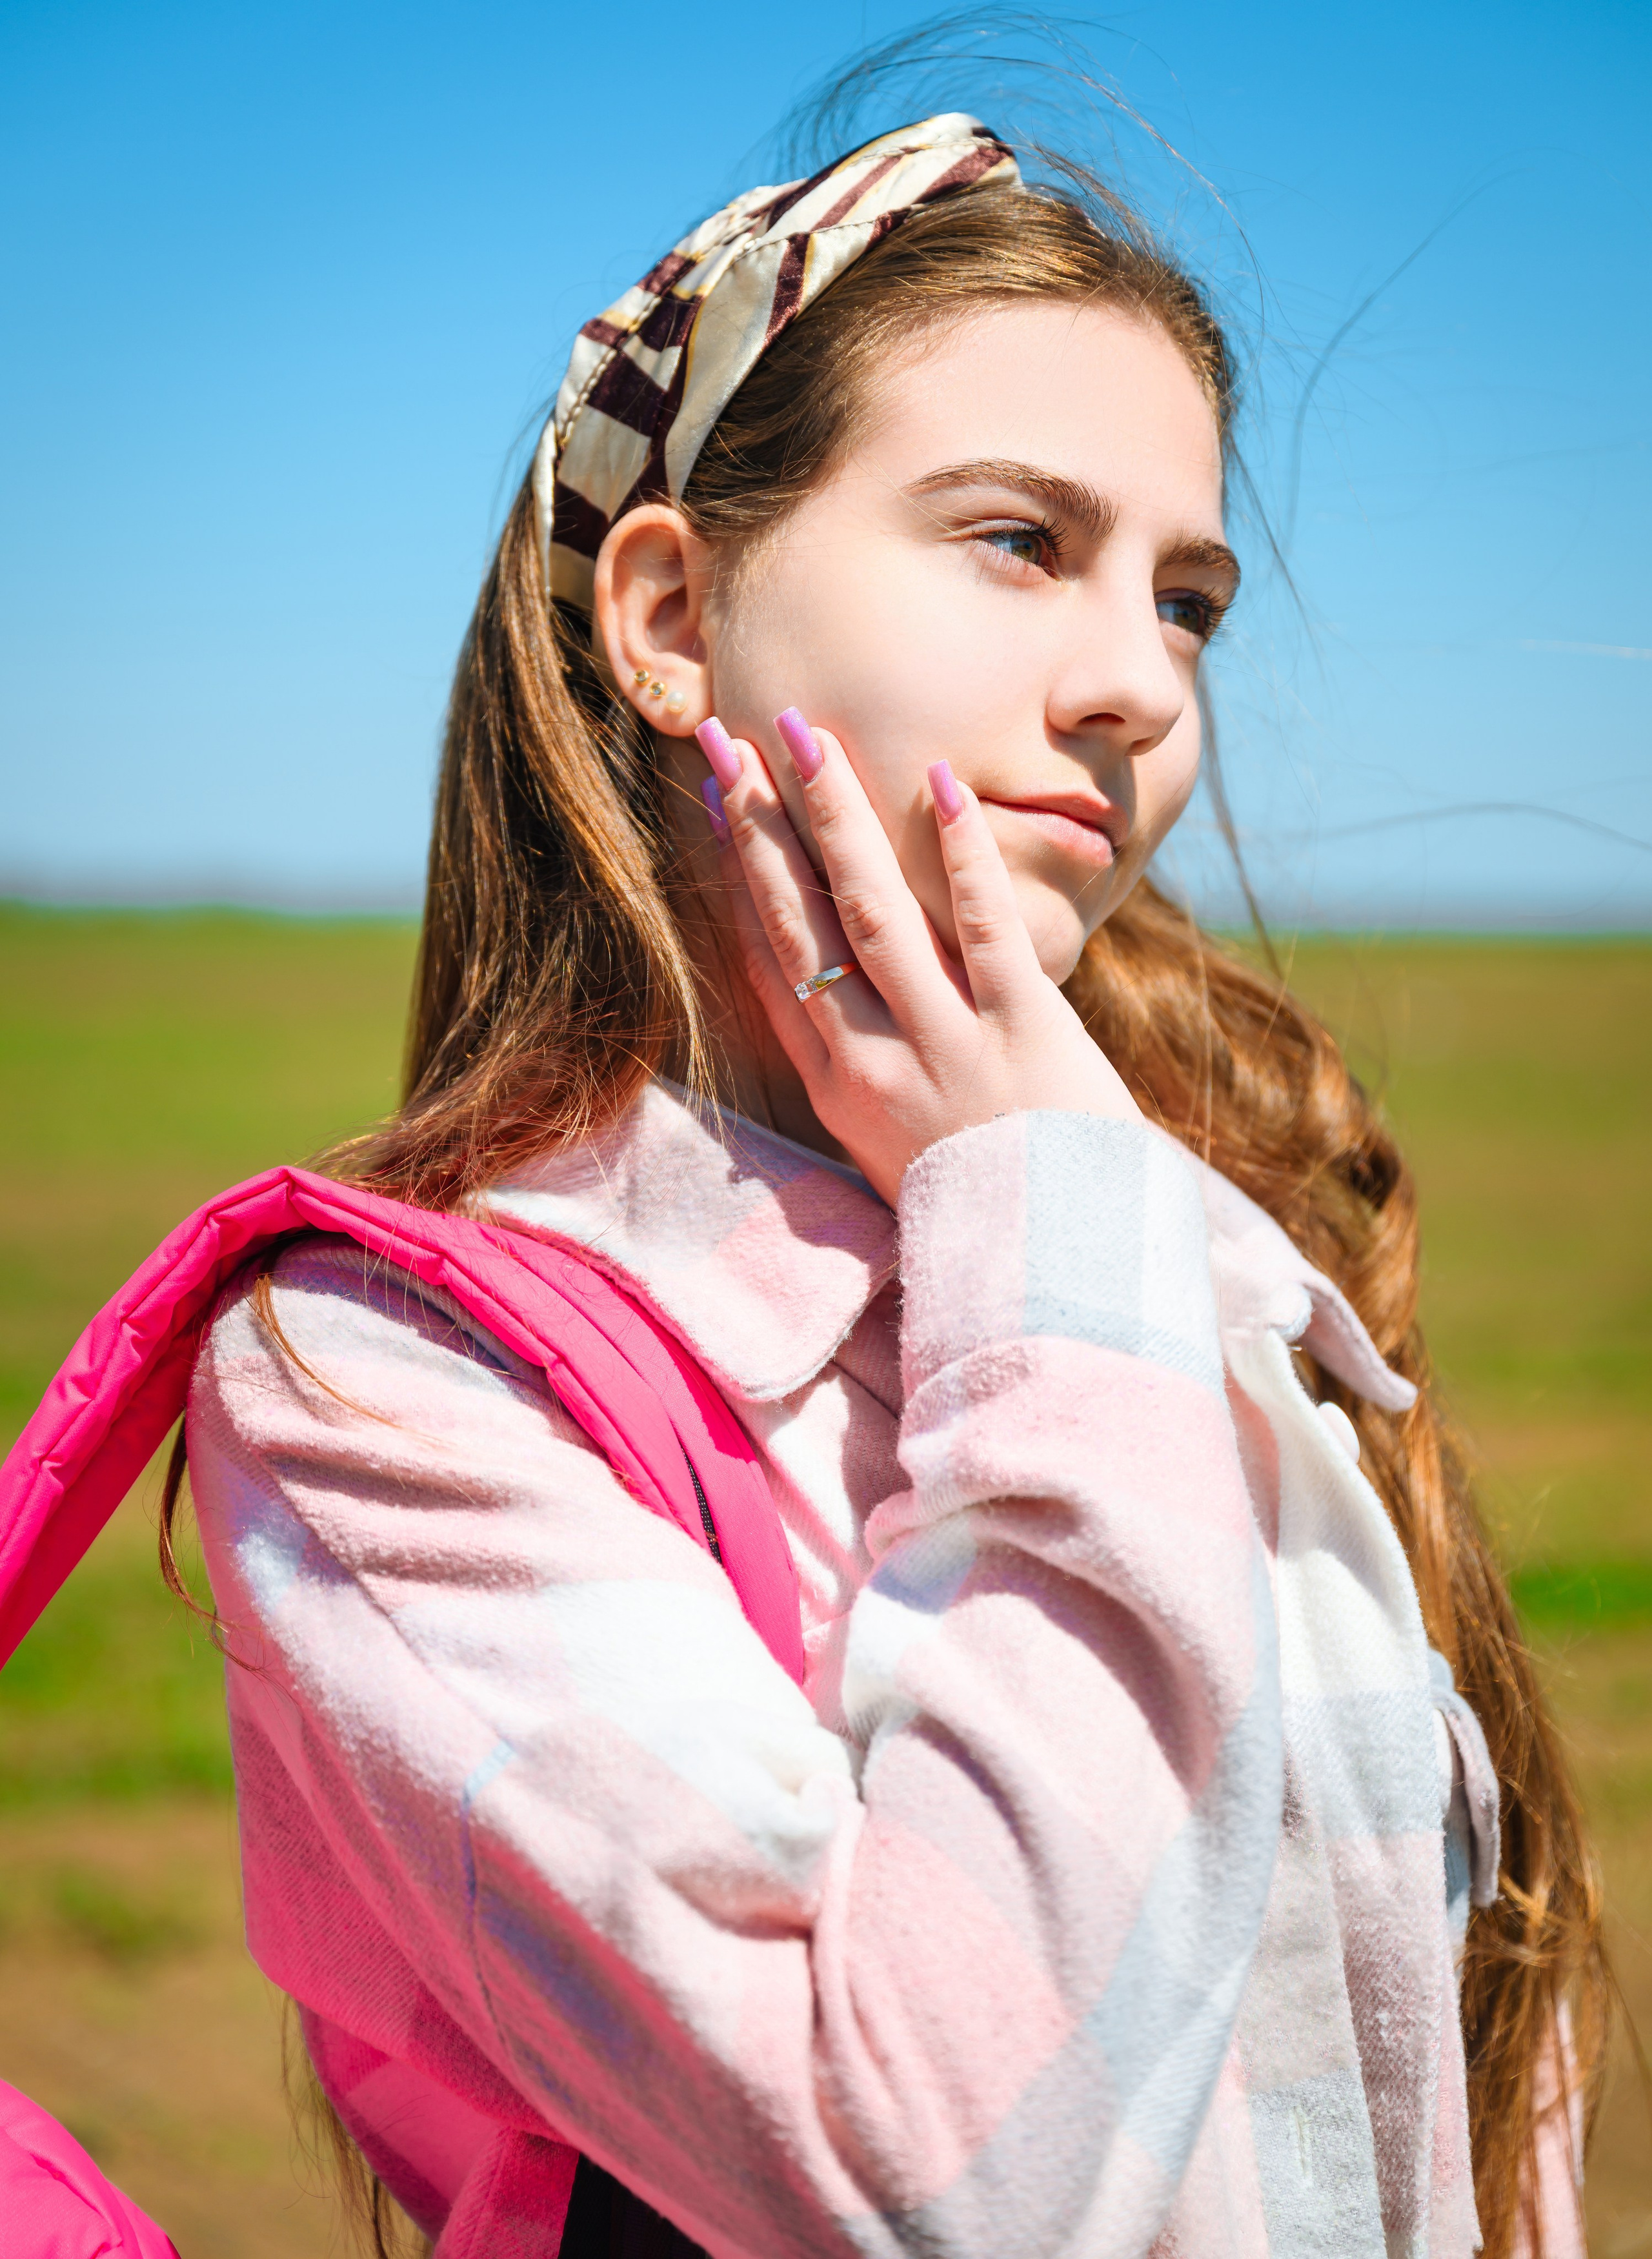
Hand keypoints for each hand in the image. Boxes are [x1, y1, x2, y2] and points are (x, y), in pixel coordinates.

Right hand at [698, 707, 1138, 1205]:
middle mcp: (873, 1060)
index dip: (738, 872)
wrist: (1053, 1271)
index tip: (718, 798)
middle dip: (764, 824)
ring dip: (837, 817)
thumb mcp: (885, 1145)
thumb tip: (811, 991)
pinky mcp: (1024, 1033)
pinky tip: (940, 783)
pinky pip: (984, 931)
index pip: (770, 958)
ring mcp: (945, 1044)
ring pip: (873, 912)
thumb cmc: (976, 1200)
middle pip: (802, 922)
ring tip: (809, 735)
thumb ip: (850, 1067)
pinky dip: (959, 856)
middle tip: (733, 736)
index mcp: (836, 1086)